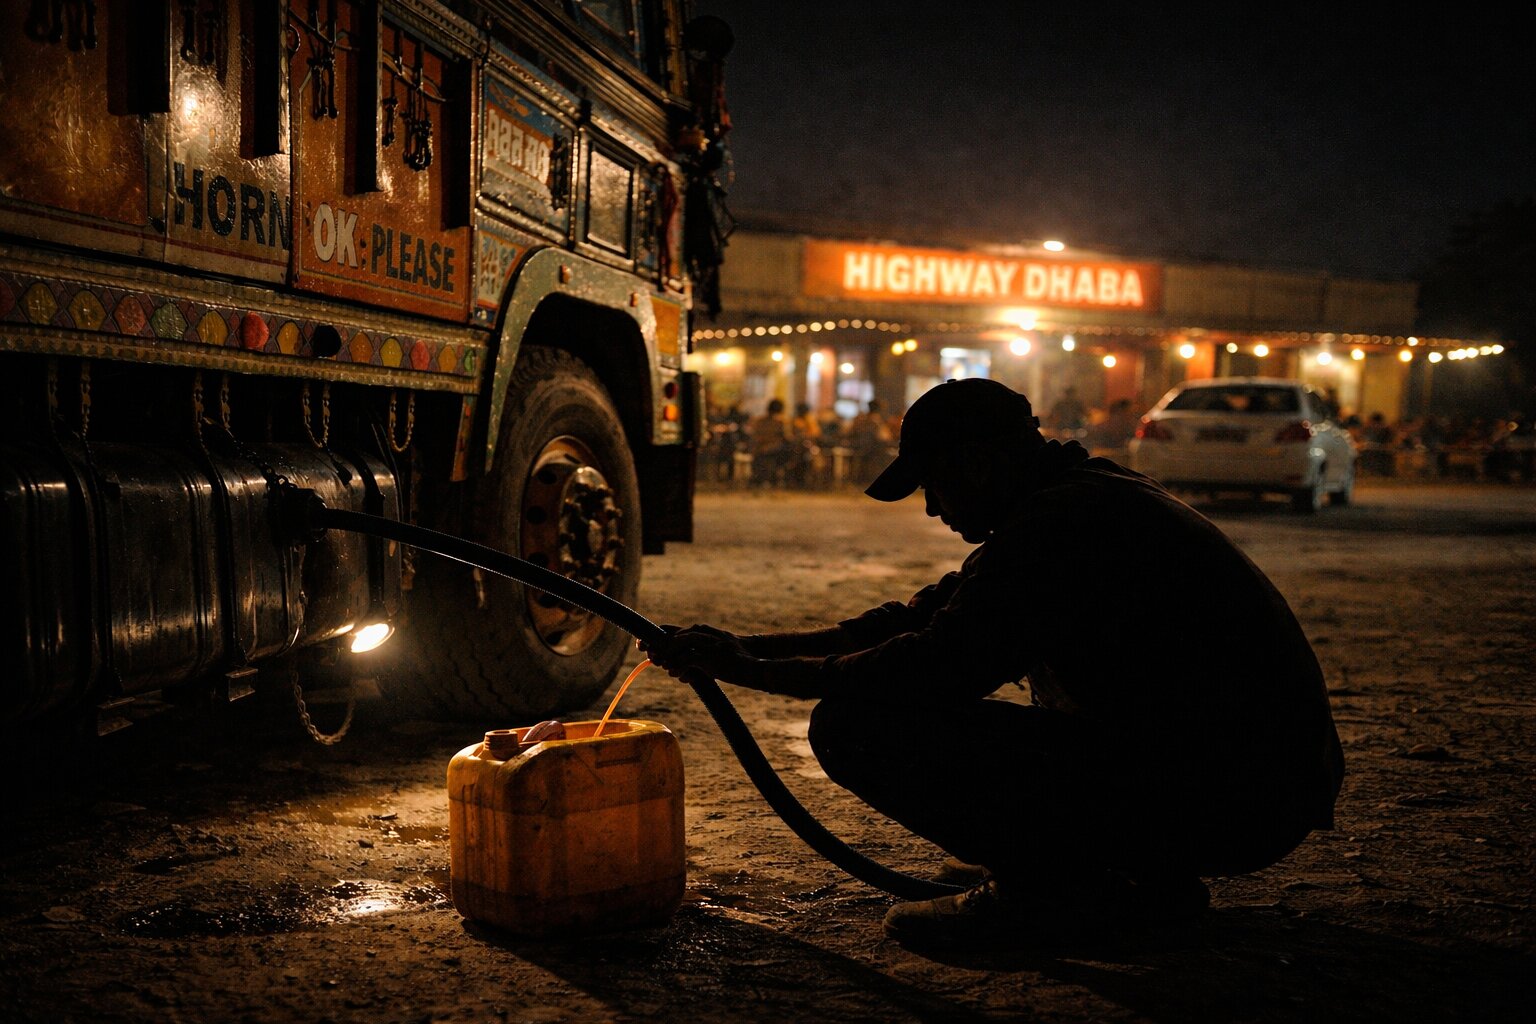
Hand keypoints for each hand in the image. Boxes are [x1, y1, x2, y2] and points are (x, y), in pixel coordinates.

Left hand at [639, 623, 753, 683]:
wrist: (755, 662)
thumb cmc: (733, 659)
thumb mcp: (711, 653)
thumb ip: (692, 655)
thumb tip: (669, 668)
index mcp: (699, 631)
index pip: (670, 630)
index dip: (653, 636)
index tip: (641, 645)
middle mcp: (701, 633)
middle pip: (669, 637)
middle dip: (657, 647)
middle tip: (650, 657)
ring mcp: (705, 644)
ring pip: (677, 646)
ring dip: (667, 658)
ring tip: (665, 667)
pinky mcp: (711, 656)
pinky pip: (688, 660)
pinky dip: (680, 668)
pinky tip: (679, 676)